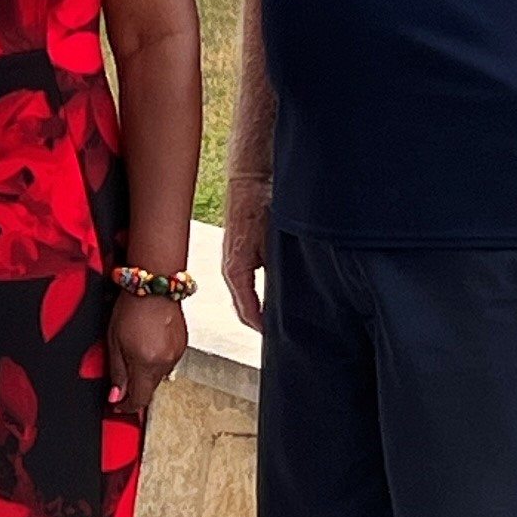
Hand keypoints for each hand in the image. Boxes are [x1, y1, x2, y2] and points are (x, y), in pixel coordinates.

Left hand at [104, 291, 187, 420]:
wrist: (154, 285)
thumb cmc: (131, 307)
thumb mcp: (114, 341)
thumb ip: (117, 372)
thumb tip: (116, 397)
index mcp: (146, 363)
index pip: (139, 399)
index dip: (126, 406)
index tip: (117, 404)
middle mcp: (164, 362)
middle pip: (149, 389)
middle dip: (134, 389)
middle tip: (121, 380)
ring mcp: (176, 354)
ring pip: (158, 376)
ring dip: (145, 373)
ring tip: (134, 353)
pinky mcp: (182, 346)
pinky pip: (167, 362)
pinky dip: (156, 361)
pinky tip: (148, 345)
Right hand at [221, 176, 273, 330]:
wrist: (251, 178)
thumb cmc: (261, 204)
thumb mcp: (274, 242)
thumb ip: (276, 272)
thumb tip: (286, 299)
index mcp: (236, 271)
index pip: (248, 313)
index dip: (265, 328)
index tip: (282, 338)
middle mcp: (230, 270)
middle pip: (245, 311)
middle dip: (263, 324)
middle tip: (286, 335)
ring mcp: (232, 263)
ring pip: (245, 299)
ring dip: (260, 312)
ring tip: (282, 322)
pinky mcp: (238, 256)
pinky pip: (245, 286)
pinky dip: (258, 299)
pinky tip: (275, 300)